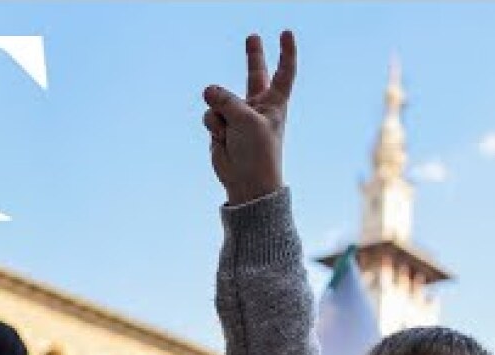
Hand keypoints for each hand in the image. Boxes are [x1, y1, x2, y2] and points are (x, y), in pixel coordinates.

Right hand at [203, 30, 297, 204]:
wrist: (247, 182)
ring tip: (230, 132)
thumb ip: (227, 100)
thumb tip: (208, 90)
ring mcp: (238, 116)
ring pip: (220, 98)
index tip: (286, 33)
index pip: (283, 73)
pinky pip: (210, 115)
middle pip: (255, 74)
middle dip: (253, 56)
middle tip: (253, 37)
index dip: (285, 53)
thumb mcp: (247, 120)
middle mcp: (257, 106)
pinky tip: (222, 139)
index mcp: (275, 103)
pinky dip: (214, 126)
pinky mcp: (222, 126)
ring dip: (221, 113)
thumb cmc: (258, 152)